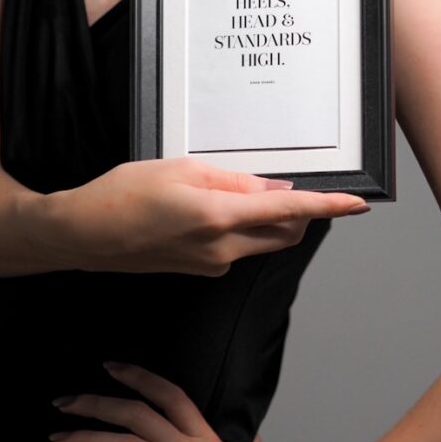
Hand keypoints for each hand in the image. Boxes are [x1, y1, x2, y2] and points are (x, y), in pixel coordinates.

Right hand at [28, 156, 369, 275]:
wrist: (83, 236)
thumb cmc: (122, 195)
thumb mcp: (181, 170)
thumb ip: (234, 181)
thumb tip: (274, 188)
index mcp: (219, 217)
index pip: (290, 211)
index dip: (329, 207)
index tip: (358, 203)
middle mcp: (222, 249)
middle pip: (284, 231)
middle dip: (301, 212)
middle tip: (295, 183)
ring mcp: (211, 265)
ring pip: (262, 241)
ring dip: (270, 219)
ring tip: (237, 189)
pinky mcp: (200, 271)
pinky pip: (237, 248)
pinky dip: (242, 228)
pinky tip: (211, 207)